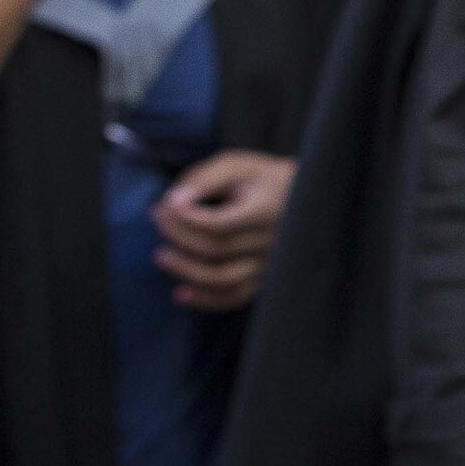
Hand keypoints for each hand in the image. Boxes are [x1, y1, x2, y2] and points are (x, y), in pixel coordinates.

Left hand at [152, 150, 294, 310]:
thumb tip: (173, 201)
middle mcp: (271, 242)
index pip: (218, 225)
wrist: (306, 198)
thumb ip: (205, 178)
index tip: (166, 204)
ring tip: (160, 255)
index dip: (185, 219)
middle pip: (214, 250)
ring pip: (221, 279)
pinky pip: (233, 298)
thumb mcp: (238, 165)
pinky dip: (205, 300)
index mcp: (266, 211)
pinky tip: (180, 294)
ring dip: (184, 270)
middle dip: (177, 235)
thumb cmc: (264, 179)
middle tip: (158, 217)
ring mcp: (268, 264)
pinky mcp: (264, 279)